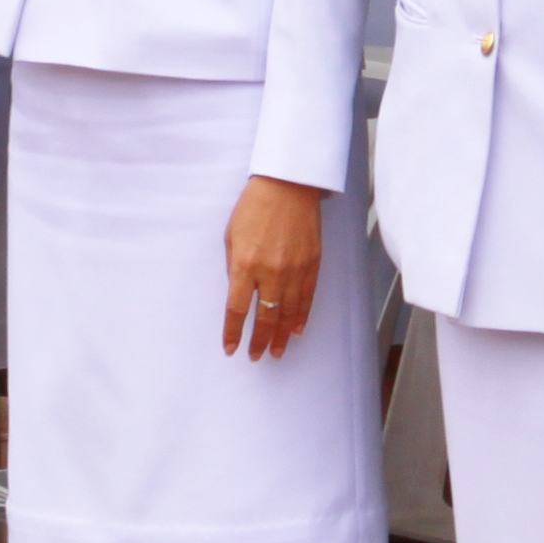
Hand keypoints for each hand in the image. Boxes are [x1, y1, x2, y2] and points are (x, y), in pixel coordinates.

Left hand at [222, 175, 323, 360]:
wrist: (287, 186)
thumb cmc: (254, 207)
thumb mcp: (232, 236)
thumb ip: (235, 267)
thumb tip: (240, 293)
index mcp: (244, 264)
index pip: (237, 309)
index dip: (233, 332)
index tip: (231, 348)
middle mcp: (270, 271)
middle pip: (264, 317)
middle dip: (259, 340)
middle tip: (257, 356)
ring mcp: (293, 269)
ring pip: (288, 312)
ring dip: (281, 335)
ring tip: (277, 351)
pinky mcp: (311, 264)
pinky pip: (306, 297)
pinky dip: (301, 316)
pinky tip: (296, 330)